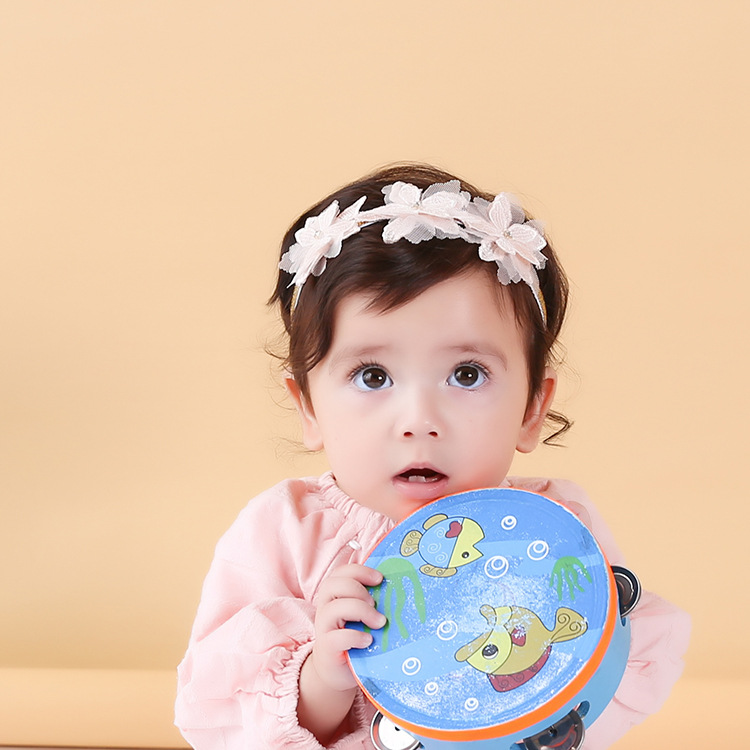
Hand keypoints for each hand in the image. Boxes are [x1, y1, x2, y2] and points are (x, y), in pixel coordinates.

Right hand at [310, 563, 385, 691]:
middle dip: (358, 589)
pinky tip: (368, 640)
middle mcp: (325, 607)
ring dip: (361, 611)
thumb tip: (398, 587)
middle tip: (375, 603)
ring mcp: (324, 627)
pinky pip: (336, 637)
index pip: (341, 573)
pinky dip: (355, 636)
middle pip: (332, 584)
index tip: (379, 579)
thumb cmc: (354, 636)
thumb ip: (371, 600)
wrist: (337, 670)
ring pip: (333, 609)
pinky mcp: (327, 648)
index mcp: (334, 595)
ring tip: (379, 622)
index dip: (360, 571)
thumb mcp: (362, 615)